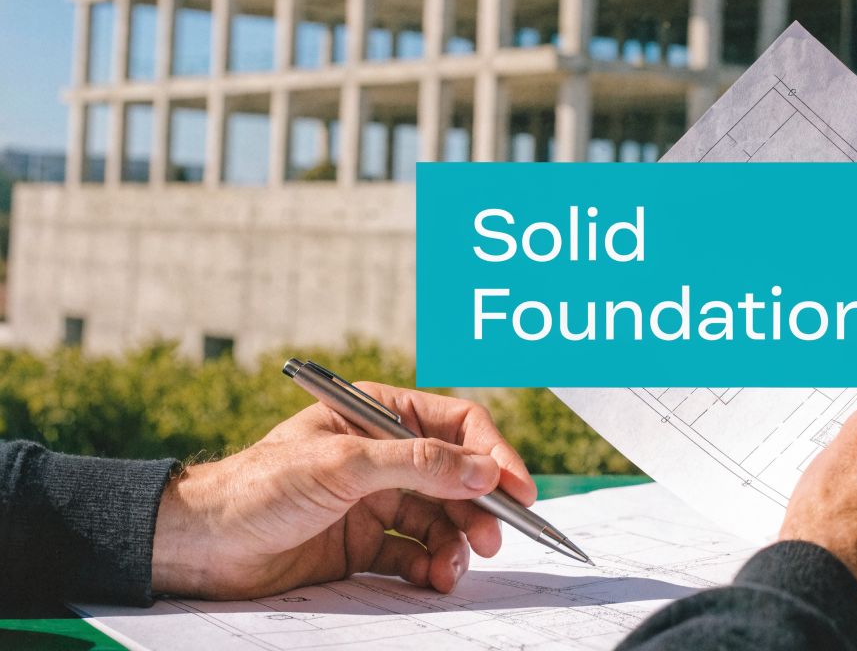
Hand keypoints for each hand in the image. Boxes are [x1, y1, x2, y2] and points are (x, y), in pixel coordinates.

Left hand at [150, 383, 536, 599]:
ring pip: (441, 519)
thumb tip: (484, 470)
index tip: (518, 490)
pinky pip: (415, 554)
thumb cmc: (258, 485)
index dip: (492, 454)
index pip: (457, 424)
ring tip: (455, 568)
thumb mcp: (343, 464)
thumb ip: (417, 463)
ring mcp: (375, 501)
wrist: (201, 546)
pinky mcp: (364, 544)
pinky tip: (434, 579)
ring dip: (457, 543)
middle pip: (456, 476)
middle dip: (480, 508)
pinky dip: (431, 567)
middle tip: (493, 538)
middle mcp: (383, 455)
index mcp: (378, 415)